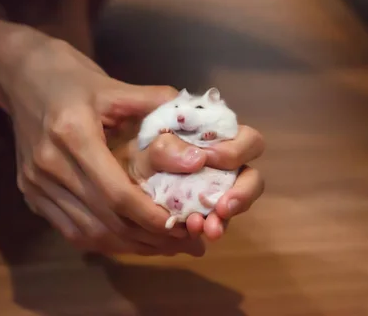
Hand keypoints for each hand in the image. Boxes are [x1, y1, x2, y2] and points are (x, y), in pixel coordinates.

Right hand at [0, 24, 204, 255]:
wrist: (21, 75)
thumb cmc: (71, 77)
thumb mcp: (114, 85)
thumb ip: (156, 105)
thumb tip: (196, 130)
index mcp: (73, 135)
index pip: (116, 193)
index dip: (151, 217)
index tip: (183, 227)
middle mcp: (49, 165)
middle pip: (103, 220)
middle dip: (148, 238)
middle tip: (185, 243)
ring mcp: (35, 183)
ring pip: (86, 233)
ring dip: (128, 246)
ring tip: (164, 247)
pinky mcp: (30, 193)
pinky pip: (69, 230)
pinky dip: (103, 240)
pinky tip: (129, 240)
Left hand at [124, 124, 264, 239]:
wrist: (115, 183)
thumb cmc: (134, 152)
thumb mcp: (143, 148)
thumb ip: (165, 148)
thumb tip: (198, 158)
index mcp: (216, 138)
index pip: (249, 140)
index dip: (237, 150)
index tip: (210, 158)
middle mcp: (223, 167)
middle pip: (252, 178)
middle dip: (242, 194)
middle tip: (223, 207)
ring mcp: (215, 193)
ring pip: (234, 206)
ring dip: (224, 219)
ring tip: (208, 229)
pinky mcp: (204, 215)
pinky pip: (214, 223)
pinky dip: (204, 227)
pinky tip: (190, 230)